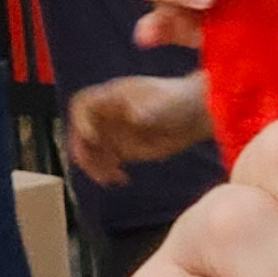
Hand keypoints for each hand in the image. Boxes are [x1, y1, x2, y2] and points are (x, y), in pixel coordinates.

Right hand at [63, 73, 211, 182]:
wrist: (197, 114)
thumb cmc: (181, 100)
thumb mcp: (165, 103)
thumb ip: (149, 110)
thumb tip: (135, 116)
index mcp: (113, 97)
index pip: (82, 105)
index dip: (81, 120)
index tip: (92, 137)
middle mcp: (108, 114)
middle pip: (81, 130)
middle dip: (83, 148)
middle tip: (93, 165)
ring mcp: (114, 132)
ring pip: (91, 150)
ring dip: (93, 165)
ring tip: (107, 178)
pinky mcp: (124, 149)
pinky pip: (106, 162)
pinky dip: (108, 172)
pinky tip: (121, 179)